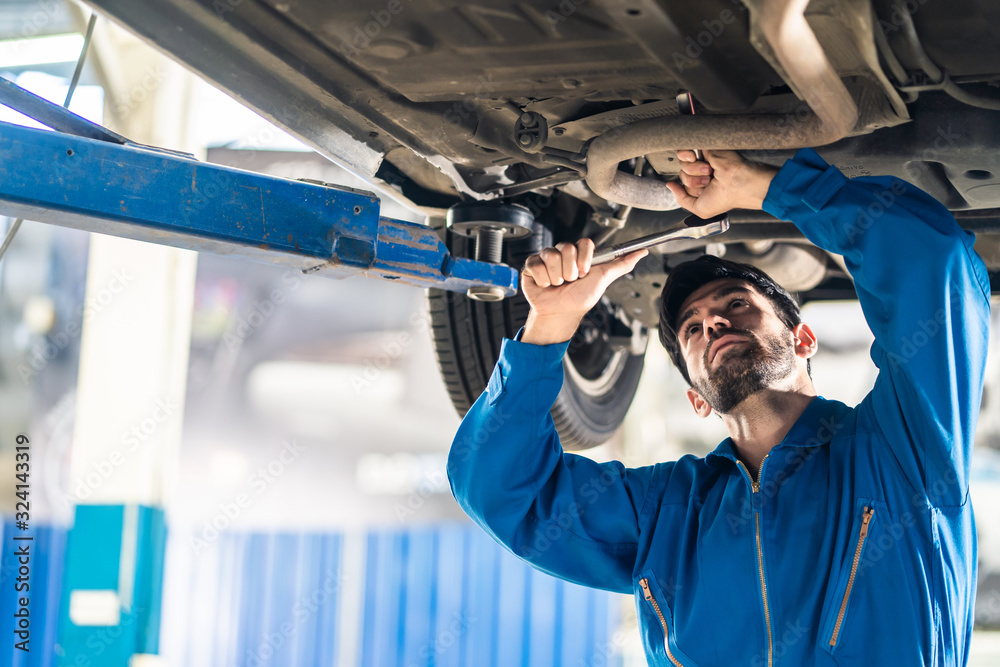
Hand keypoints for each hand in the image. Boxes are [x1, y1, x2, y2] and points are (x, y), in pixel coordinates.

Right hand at [520, 239, 647, 344]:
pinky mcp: (532, 266)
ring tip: (558, 285)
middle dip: (570, 271)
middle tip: (570, 282)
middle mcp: (563, 254)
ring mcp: (546, 259)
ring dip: (557, 277)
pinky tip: (546, 285)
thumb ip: (621, 264)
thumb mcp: (603, 280)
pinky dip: (543, 280)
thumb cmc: (580, 298)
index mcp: (579, 255)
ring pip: (551, 256)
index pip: (583, 243)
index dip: (584, 259)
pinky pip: (536, 264)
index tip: (584, 273)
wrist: (561, 314)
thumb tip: (642, 252)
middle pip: (567, 249)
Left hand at [665, 150, 778, 217]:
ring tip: (709, 173)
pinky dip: (686, 157)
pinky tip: (697, 160)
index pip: (683, 186)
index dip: (689, 190)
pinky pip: (682, 151)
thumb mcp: (700, 209)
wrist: (737, 184)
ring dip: (694, 172)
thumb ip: (682, 199)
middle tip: (708, 182)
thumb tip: (669, 185)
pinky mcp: (703, 148)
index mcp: (702, 185)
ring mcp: (703, 160)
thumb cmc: (724, 199)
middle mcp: (702, 172)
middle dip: (692, 182)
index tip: (703, 192)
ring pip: (682, 165)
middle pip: (682, 175)